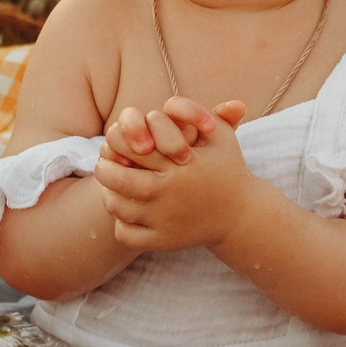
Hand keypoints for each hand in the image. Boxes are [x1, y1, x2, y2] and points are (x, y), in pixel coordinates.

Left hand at [94, 96, 253, 252]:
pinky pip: (125, 235)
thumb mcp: (221, 135)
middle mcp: (168, 192)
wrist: (241, 215)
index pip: (131, 149)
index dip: (116, 143)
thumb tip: (167, 105)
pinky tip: (127, 214)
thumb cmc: (227, 168)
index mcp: (178, 164)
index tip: (115, 143)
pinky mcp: (163, 241)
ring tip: (113, 188)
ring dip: (109, 195)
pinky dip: (120, 225)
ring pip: (117, 207)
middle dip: (104, 169)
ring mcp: (164, 219)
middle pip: (117, 179)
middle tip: (104, 166)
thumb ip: (194, 113)